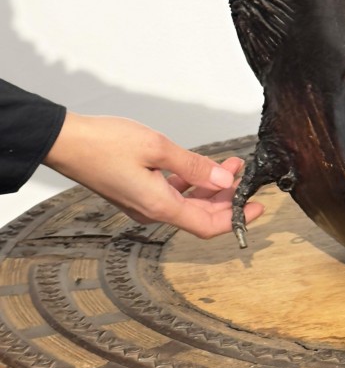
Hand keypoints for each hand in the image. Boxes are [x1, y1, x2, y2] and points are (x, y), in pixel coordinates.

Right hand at [44, 112, 263, 237]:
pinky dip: (192, 183)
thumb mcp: (158, 149)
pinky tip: (200, 167)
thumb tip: (224, 180)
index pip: (208, 225)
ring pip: (188, 204)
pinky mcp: (136, 193)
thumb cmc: (104, 143)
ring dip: (211, 187)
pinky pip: (173, 195)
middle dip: (228, 198)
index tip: (257, 206)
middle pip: (201, 216)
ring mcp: (142, 203)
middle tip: (246, 177)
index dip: (237, 219)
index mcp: (159, 206)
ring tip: (230, 165)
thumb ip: (194, 166)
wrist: (64, 142)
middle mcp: (151, 211)